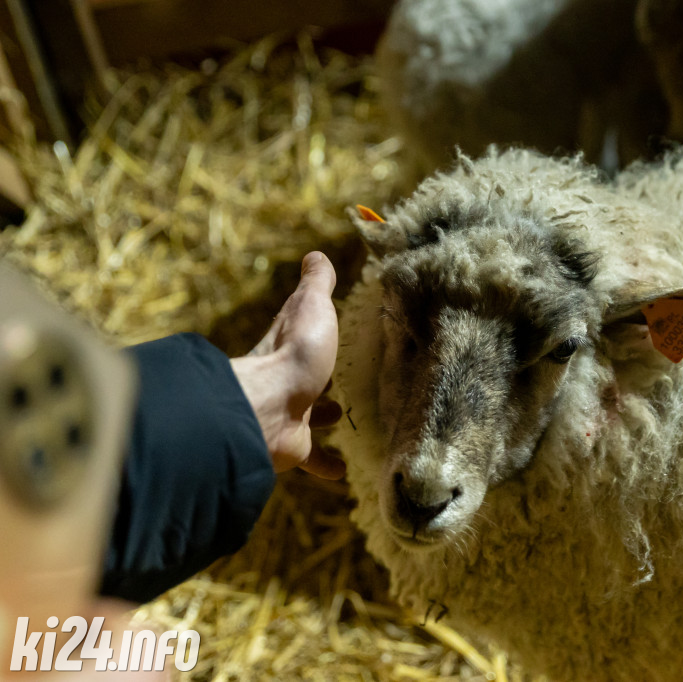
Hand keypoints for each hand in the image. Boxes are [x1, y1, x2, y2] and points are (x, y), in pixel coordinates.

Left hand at [230, 252, 345, 478]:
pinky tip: (342, 472)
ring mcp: (290, 415)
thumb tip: (316, 255)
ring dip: (323, 419)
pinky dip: (326, 464)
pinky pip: (314, 457)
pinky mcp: (294, 446)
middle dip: (320, 381)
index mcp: (289, 347)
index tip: (327, 333)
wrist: (271, 407)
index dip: (313, 334)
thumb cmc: (294, 353)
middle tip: (338, 384)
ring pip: (309, 417)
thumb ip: (316, 283)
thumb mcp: (311, 306)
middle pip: (306, 379)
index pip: (300, 337)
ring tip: (343, 420)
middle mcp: (286, 382)